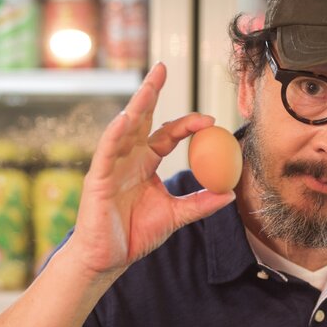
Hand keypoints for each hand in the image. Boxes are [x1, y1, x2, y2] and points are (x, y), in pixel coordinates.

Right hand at [66, 63, 235, 275]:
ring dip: (136, 106)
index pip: (166, 135)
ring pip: (124, 129)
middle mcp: (127, 159)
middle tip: (162, 67)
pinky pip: (106, 152)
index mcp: (145, 164)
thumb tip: (230, 193)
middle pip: (141, 119)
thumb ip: (200, 204)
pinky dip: (114, 134)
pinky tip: (124, 119)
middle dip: (150, 92)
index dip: (187, 124)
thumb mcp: (175, 217)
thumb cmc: (135, 235)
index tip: (210, 120)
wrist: (108, 259)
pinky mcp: (97, 178)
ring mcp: (110, 166)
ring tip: (148, 85)